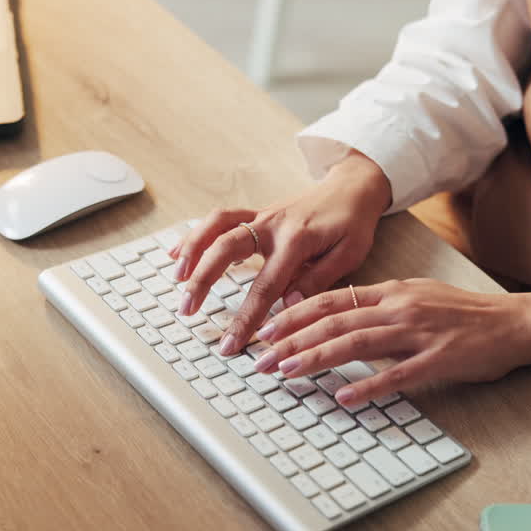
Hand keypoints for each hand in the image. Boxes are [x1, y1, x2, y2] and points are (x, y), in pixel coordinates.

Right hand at [169, 151, 391, 355]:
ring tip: (177, 279)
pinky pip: (220, 220)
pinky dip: (197, 235)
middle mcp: (273, 225)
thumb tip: (288, 304)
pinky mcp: (255, 213)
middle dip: (203, 280)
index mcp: (297, 241)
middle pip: (226, 248)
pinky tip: (178, 254)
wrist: (352, 187)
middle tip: (186, 310)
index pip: (265, 286)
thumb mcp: (350, 254)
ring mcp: (261, 216)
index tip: (231, 343)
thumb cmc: (353, 223)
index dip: (245, 318)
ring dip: (192, 250)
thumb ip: (318, 279)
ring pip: (216, 226)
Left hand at [250, 279, 530, 404]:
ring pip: (356, 343)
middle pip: (334, 322)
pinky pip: (398, 374)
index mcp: (391, 292)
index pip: (331, 300)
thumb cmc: (465, 315)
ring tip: (287, 372)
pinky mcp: (440, 358)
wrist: (516, 322)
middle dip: (292, 339)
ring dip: (317, 358)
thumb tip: (338, 320)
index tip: (265, 329)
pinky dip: (368, 387)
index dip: (293, 314)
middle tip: (260, 359)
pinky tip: (344, 398)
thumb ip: (378, 309)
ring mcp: (419, 332)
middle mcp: (400, 307)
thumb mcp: (416, 299)